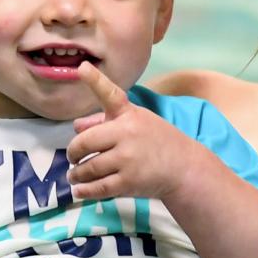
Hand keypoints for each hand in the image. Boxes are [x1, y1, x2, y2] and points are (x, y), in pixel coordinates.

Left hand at [68, 65, 205, 203]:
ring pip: (89, 168)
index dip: (95, 80)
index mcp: (129, 115)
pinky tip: (79, 190)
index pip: (110, 94)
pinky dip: (84, 190)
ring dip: (76, 173)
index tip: (82, 67)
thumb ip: (105, 122)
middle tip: (73, 158)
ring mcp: (128, 159)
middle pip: (85, 143)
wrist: (184, 168)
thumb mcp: (136, 123)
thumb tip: (77, 126)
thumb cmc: (157, 141)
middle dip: (74, 153)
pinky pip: (98, 188)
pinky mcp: (129, 182)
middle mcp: (127, 134)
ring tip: (74, 175)